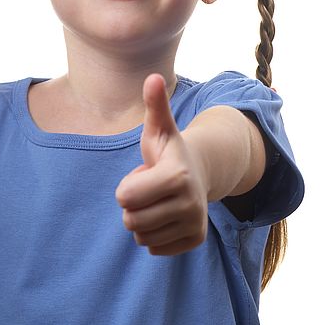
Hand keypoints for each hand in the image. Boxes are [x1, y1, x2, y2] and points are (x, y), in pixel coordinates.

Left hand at [115, 73, 208, 255]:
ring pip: (141, 237)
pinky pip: (154, 248)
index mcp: (177, 175)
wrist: (199, 171)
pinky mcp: (195, 240)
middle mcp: (190, 203)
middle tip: (150, 188)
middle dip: (134, 204)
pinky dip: (155, 233)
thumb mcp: (159, 128)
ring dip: (144, 219)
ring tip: (159, 199)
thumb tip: (153, 76)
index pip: (125, 198)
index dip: (127, 186)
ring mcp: (195, 223)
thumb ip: (155, 104)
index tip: (143, 174)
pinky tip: (166, 214)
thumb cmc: (169, 149)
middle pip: (131, 221)